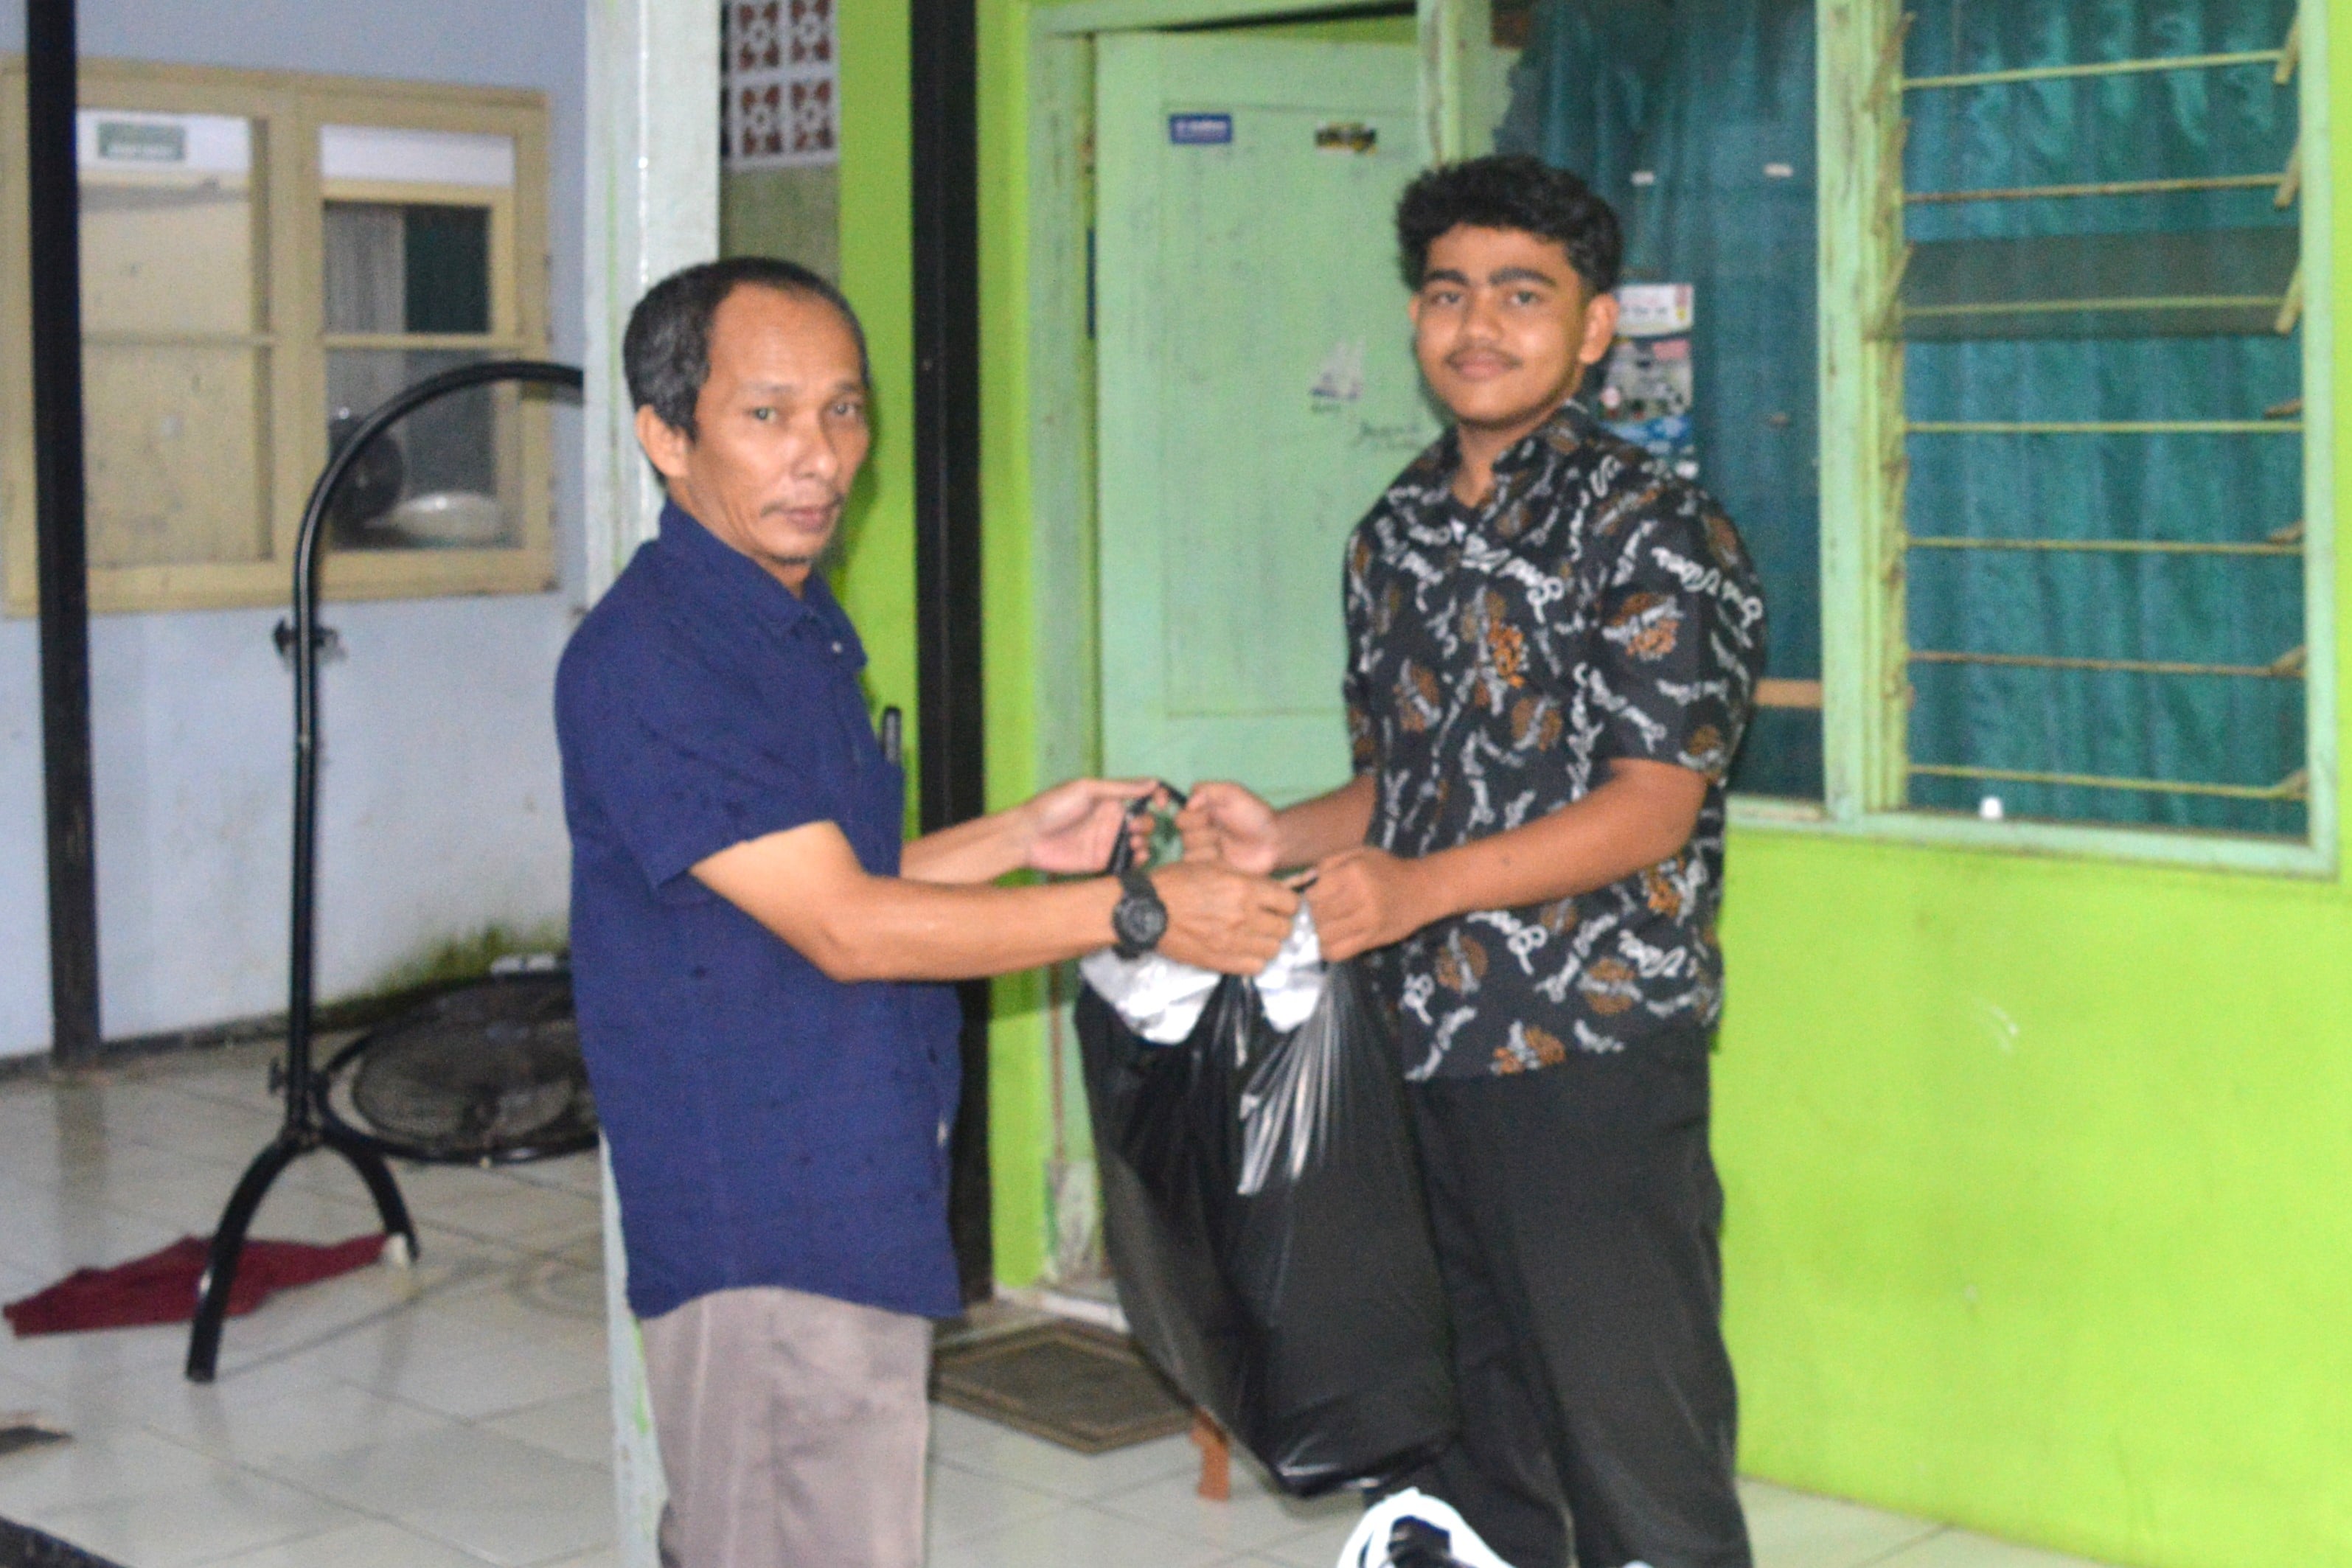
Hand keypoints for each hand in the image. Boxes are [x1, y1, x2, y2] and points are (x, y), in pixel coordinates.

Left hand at [1021, 778, 1161, 874]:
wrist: (1028, 837)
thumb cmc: (1053, 807)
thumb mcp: (1087, 789)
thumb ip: (1121, 788)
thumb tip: (1153, 781)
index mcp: (1109, 799)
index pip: (1141, 796)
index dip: (1156, 797)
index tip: (1161, 802)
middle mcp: (1111, 819)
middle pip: (1144, 821)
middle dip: (1148, 823)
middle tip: (1133, 827)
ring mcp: (1107, 841)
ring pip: (1140, 842)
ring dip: (1145, 841)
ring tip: (1134, 843)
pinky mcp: (1102, 861)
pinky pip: (1127, 861)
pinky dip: (1139, 860)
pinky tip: (1138, 856)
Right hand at [1151, 860, 1298, 974]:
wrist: (1146, 910)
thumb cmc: (1175, 881)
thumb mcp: (1211, 865)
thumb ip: (1243, 876)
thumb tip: (1267, 887)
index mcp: (1245, 888)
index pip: (1290, 903)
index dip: (1287, 903)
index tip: (1280, 905)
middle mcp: (1245, 916)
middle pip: (1286, 929)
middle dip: (1280, 923)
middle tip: (1268, 921)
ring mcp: (1234, 941)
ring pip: (1274, 949)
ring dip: (1268, 943)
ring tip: (1256, 937)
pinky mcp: (1221, 961)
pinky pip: (1256, 967)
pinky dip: (1254, 960)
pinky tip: (1244, 951)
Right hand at [1175, 781, 1281, 873]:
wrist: (1273, 843)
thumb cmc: (1256, 816)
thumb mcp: (1234, 793)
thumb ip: (1208, 790)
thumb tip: (1188, 803)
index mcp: (1203, 810)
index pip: (1181, 810)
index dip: (1194, 817)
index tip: (1207, 814)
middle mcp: (1198, 828)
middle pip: (1181, 827)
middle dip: (1201, 827)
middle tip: (1220, 830)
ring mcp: (1202, 848)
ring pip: (1186, 845)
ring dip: (1206, 844)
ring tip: (1224, 845)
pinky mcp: (1207, 867)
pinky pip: (1193, 863)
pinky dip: (1207, 859)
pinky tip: (1223, 858)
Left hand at [1305, 847, 1440, 961]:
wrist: (1422, 889)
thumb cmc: (1387, 869)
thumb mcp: (1359, 854)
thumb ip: (1329, 863)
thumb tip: (1304, 881)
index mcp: (1354, 872)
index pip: (1315, 893)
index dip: (1310, 897)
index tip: (1317, 897)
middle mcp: (1361, 896)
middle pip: (1319, 915)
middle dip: (1314, 915)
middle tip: (1321, 913)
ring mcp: (1368, 921)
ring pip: (1326, 935)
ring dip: (1320, 933)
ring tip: (1326, 926)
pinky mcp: (1373, 939)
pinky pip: (1340, 952)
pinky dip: (1328, 950)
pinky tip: (1330, 942)